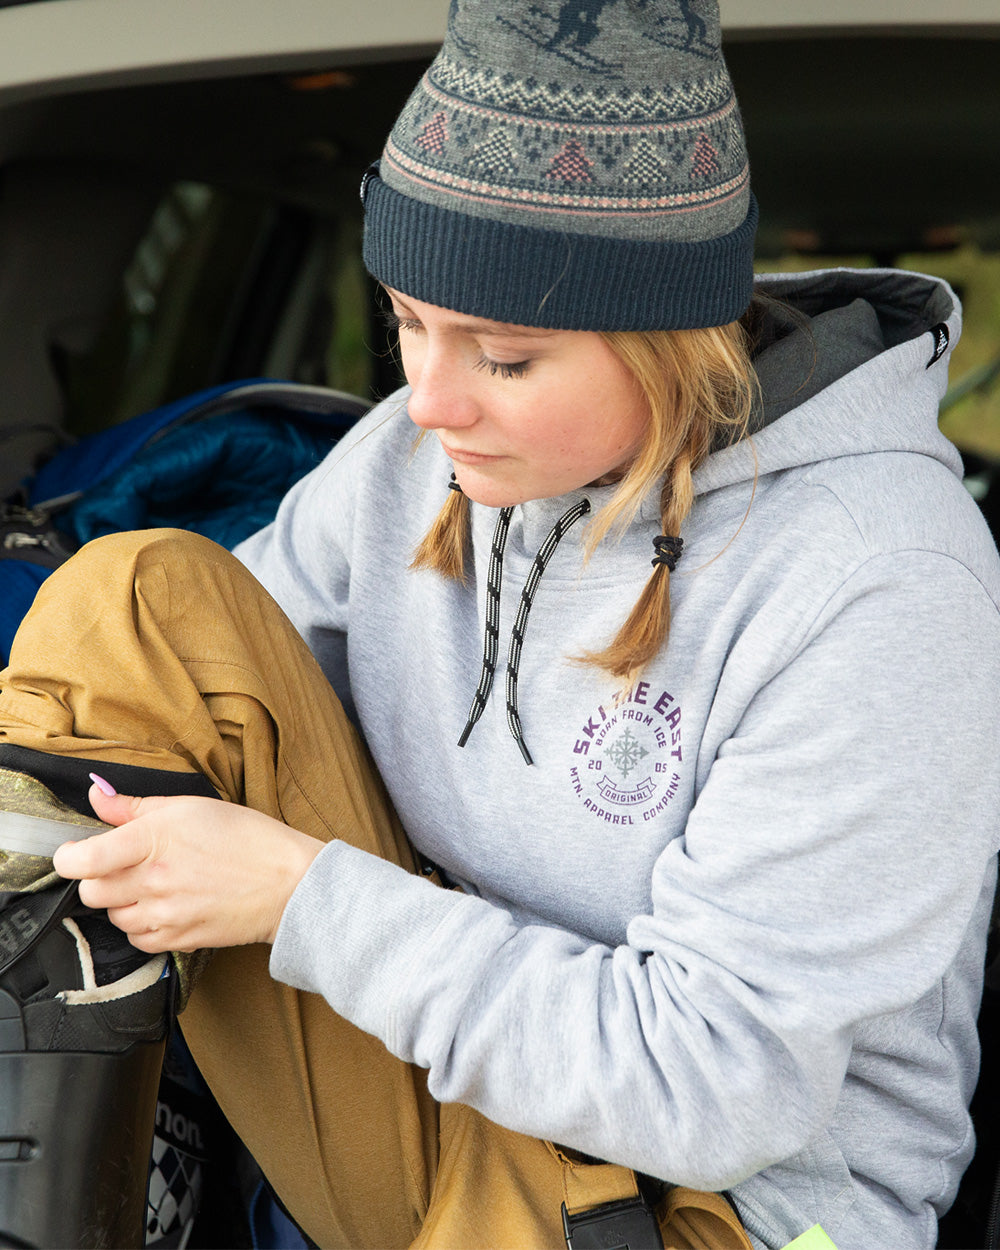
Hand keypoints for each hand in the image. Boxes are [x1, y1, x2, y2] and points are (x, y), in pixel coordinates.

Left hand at [52, 784, 324, 952]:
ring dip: (122, 902)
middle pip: (90, 892)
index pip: (80, 860)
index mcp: (152, 840)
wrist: (288, 883)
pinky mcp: (177, 940)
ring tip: (153, 884)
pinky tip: (165, 905)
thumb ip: (134, 805)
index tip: (75, 851)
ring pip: (112, 916)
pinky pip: (137, 938)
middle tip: (123, 864)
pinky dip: (142, 924)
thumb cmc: (246, 838)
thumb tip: (96, 794)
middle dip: (98, 878)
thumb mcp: (190, 806)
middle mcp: (152, 881)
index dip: (69, 856)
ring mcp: (164, 915)